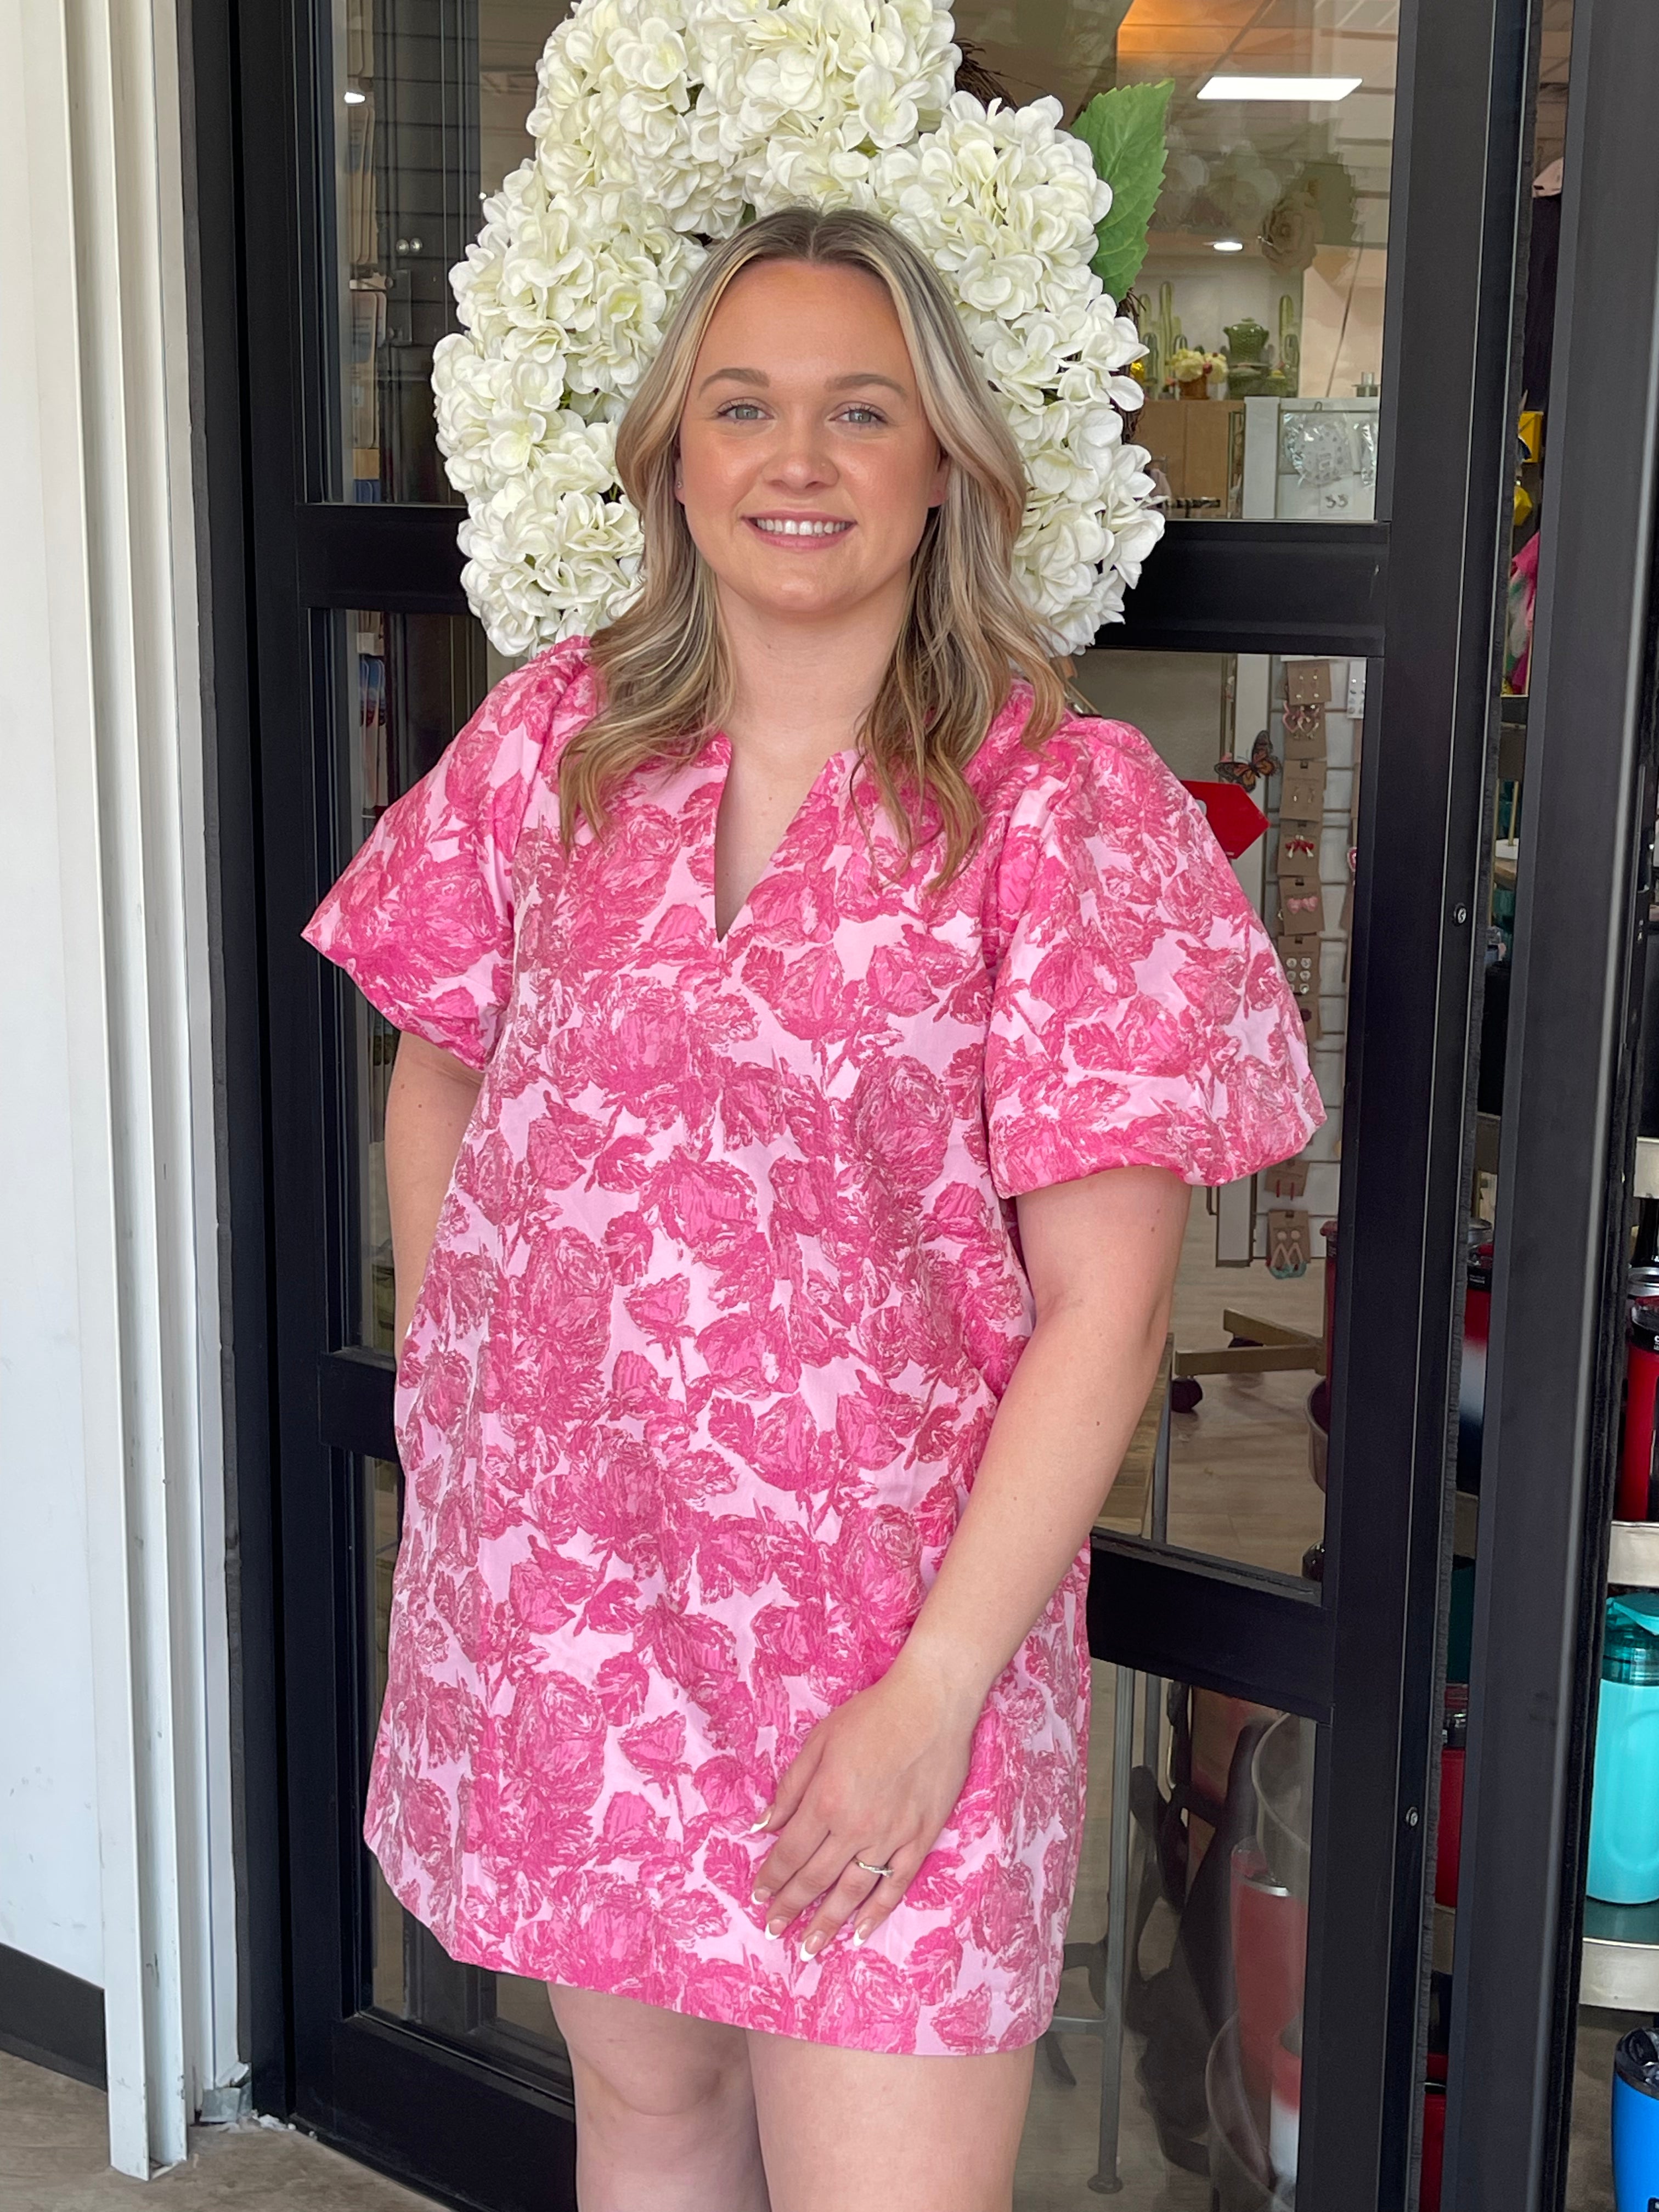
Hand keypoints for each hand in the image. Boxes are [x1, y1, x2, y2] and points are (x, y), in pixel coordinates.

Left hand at [750, 1653, 981, 1958]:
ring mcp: (890, 1837)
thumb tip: (762, 1826)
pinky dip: (877, 1913)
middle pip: (815, 1878)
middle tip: (774, 1928)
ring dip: (827, 1923)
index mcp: (825, 1800)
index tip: (758, 1896)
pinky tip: (860, 1932)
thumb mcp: (819, 1740)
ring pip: (852, 1891)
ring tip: (809, 1948)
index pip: (790, 1852)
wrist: (932, 1705)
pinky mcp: (920, 1839)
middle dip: (790, 1907)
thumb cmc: (872, 1714)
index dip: (772, 1878)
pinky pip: (895, 1885)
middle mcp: (854, 1826)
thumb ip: (790, 1787)